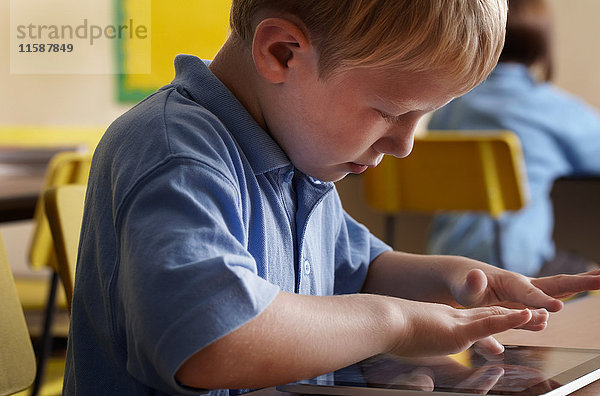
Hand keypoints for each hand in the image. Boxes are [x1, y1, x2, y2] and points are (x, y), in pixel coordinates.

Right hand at [388, 299, 535, 356]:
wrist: (382, 321)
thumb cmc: (388, 334)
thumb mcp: (409, 351)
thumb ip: (417, 369)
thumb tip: (421, 384)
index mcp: (441, 321)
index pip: (472, 320)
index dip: (491, 320)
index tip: (504, 319)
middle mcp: (452, 318)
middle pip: (488, 316)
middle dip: (512, 316)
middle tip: (533, 316)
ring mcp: (456, 323)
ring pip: (495, 317)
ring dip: (519, 317)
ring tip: (539, 316)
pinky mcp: (458, 331)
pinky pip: (489, 324)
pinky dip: (510, 319)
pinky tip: (526, 315)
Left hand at [452, 267, 599, 312]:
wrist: (466, 279)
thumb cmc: (465, 285)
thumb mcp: (464, 287)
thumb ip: (471, 285)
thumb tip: (476, 274)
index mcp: (511, 284)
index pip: (528, 295)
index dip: (541, 301)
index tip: (556, 309)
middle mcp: (525, 286)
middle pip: (557, 284)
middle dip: (581, 282)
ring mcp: (530, 294)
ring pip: (561, 290)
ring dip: (583, 285)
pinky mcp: (530, 302)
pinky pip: (555, 300)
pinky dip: (572, 295)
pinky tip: (585, 292)